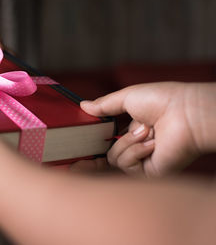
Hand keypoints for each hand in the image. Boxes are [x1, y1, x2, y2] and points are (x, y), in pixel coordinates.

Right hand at [80, 82, 215, 176]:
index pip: (110, 141)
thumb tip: (83, 106)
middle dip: (114, 140)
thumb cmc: (163, 100)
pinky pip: (126, 167)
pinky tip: (151, 143)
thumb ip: (104, 104)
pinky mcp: (150, 172)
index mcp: (135, 130)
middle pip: (108, 153)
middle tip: (126, 130)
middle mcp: (139, 147)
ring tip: (147, 131)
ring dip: (127, 142)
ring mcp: (144, 160)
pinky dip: (135, 152)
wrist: (185, 112)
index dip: (99, 141)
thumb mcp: (127, 97)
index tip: (88, 138)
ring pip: (114, 159)